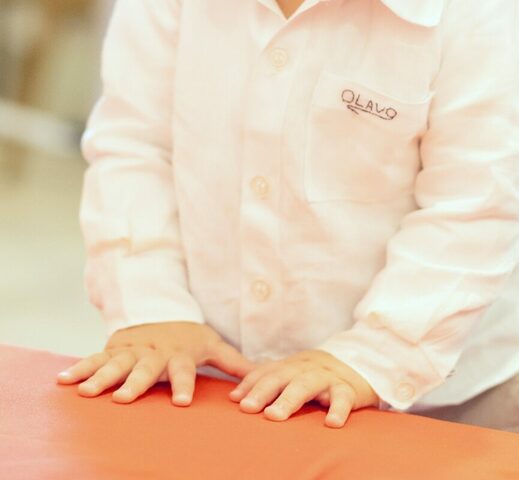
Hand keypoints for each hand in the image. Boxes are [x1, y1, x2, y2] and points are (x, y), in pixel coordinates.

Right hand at [56, 321, 254, 404]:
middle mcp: (153, 352)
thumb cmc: (188, 336)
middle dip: (134, 383)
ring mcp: (131, 349)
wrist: (161, 310)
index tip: (181, 402)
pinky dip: (78, 369)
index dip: (184, 384)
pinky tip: (62, 381)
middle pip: (144, 368)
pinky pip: (93, 358)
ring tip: (87, 392)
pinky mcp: (112, 348)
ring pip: (115, 363)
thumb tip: (261, 375)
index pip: (184, 370)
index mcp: (179, 354)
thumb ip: (233, 362)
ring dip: (100, 377)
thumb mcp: (212, 344)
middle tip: (122, 398)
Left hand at [228, 349, 378, 427]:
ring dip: (289, 399)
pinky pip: (343, 398)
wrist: (362, 362)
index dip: (250, 383)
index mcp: (291, 365)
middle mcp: (306, 368)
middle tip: (247, 407)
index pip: (267, 371)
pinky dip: (338, 409)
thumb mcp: (294, 372)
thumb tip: (234, 396)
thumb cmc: (319, 374)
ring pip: (306, 384)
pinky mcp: (348, 388)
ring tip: (274, 416)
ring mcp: (327, 377)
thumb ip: (269, 380)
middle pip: (281, 376)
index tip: (233, 399)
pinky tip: (331, 423)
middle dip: (262, 391)